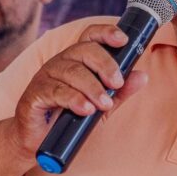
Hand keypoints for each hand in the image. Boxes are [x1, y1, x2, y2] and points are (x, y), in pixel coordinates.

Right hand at [9, 23, 148, 159]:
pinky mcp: (34, 94)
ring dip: (92, 88)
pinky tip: (85, 109)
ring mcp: (45, 77)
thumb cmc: (68, 120)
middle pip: (83, 50)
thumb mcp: (101, 106)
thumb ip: (120, 92)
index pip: (90, 36)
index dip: (106, 33)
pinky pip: (56, 91)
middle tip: (117, 83)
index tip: (123, 40)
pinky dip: (73, 99)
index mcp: (76, 60)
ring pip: (71, 72)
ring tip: (104, 104)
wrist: (37, 142)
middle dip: (105, 65)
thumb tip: (142, 76)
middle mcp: (60, 63)